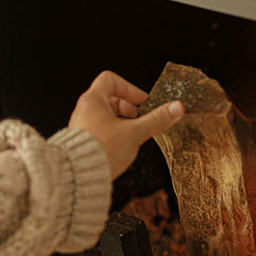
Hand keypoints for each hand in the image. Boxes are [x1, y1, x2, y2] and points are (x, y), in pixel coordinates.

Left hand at [68, 71, 183, 179]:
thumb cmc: (101, 151)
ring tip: (132, 134)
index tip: (141, 102)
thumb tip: (175, 108)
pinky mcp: (84, 140)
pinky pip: (101, 129)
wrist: (80, 176)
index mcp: (93, 100)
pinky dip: (114, 133)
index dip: (129, 88)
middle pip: (109, 98)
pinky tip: (121, 146)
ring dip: (122, 122)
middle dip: (129, 107)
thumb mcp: (135, 133)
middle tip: (139, 118)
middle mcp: (84, 110)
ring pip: (106, 115)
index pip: (110, 79)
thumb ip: (156, 120)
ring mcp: (82, 125)